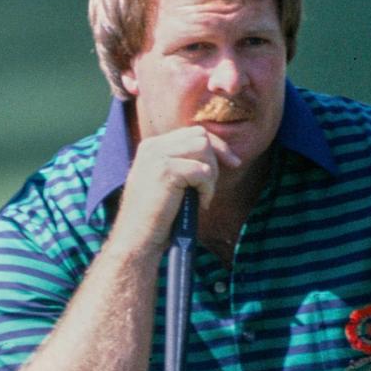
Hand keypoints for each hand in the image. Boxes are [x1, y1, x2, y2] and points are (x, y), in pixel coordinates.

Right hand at [113, 124, 239, 253]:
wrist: (137, 238)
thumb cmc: (156, 217)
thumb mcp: (166, 181)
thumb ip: (182, 162)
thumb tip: (216, 152)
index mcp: (152, 146)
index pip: (194, 132)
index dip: (217, 146)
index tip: (233, 162)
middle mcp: (152, 146)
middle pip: (201, 137)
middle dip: (215, 160)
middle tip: (211, 186)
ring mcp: (157, 156)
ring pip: (204, 149)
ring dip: (211, 175)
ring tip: (202, 196)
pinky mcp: (165, 170)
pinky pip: (202, 171)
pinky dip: (207, 189)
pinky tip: (200, 204)